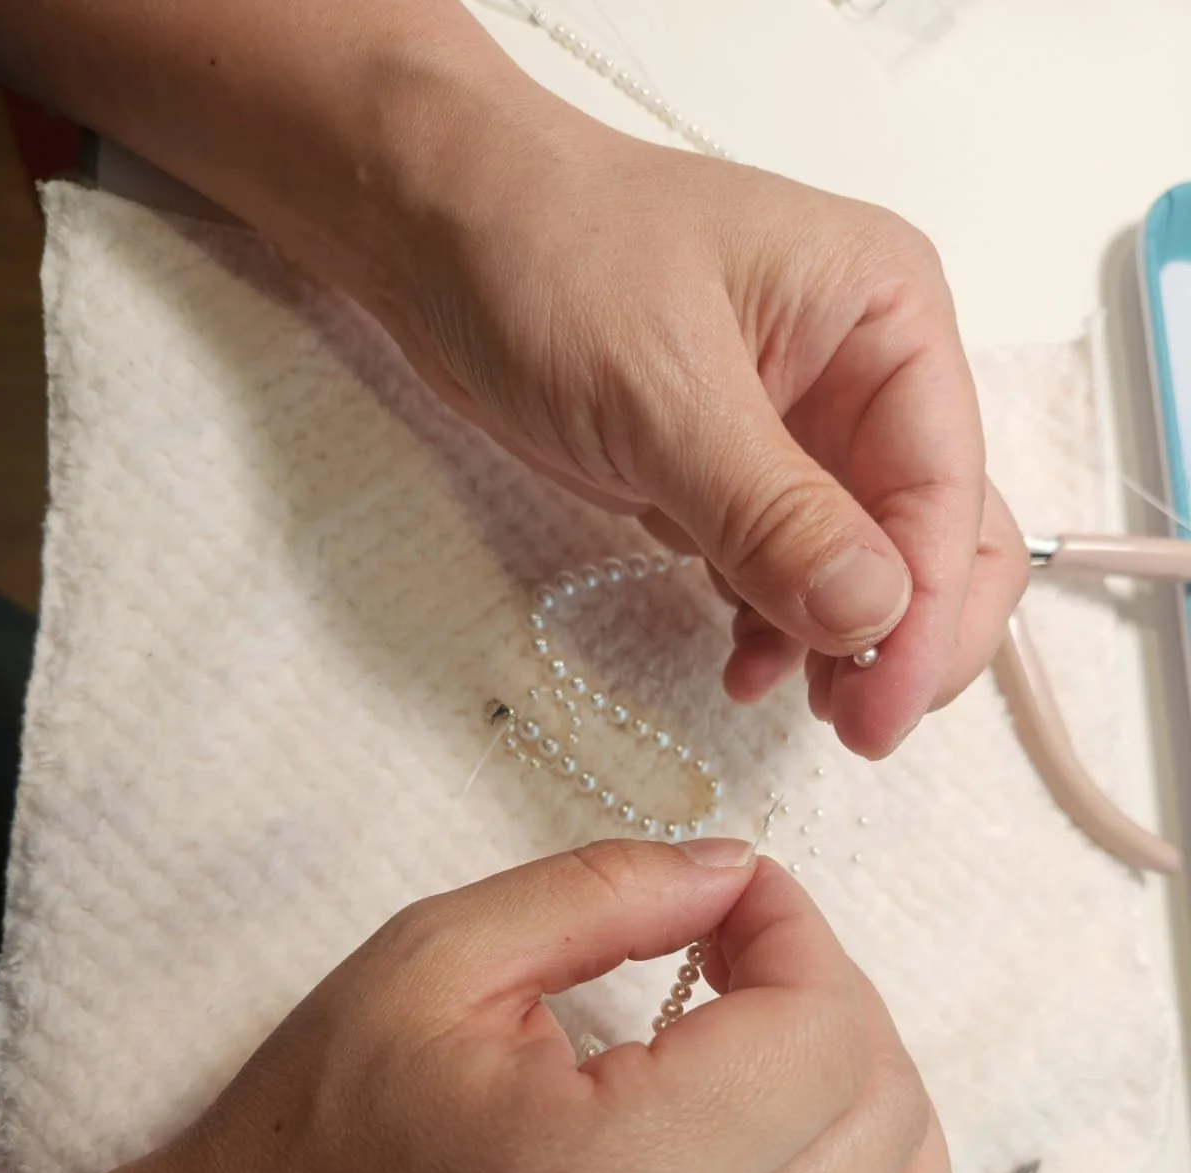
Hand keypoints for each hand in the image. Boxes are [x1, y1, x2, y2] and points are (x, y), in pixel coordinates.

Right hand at [187, 840, 958, 1172]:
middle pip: (881, 1120)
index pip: (818, 1039)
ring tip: (777, 1039)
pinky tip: (780, 1133)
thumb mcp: (436, 958)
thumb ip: (608, 889)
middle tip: (742, 950)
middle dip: (835, 995)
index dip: (797, 933)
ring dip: (871, 1097)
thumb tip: (740, 872)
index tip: (732, 896)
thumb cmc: (320, 1127)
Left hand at [336, 81, 1028, 757]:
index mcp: (885, 317)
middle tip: (856, 727)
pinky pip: (793, 571)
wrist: (439, 233)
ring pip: (869, 566)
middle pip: (938, 533)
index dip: (927, 613)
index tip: (880, 711)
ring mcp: (802, 431)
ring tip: (796, 702)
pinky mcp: (737, 475)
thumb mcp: (665, 389)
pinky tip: (743, 666)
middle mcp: (862, 375)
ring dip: (846, 642)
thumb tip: (873, 616)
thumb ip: (773, 512)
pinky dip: (781, 627)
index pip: (946, 489)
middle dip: (908, 635)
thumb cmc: (551, 258)